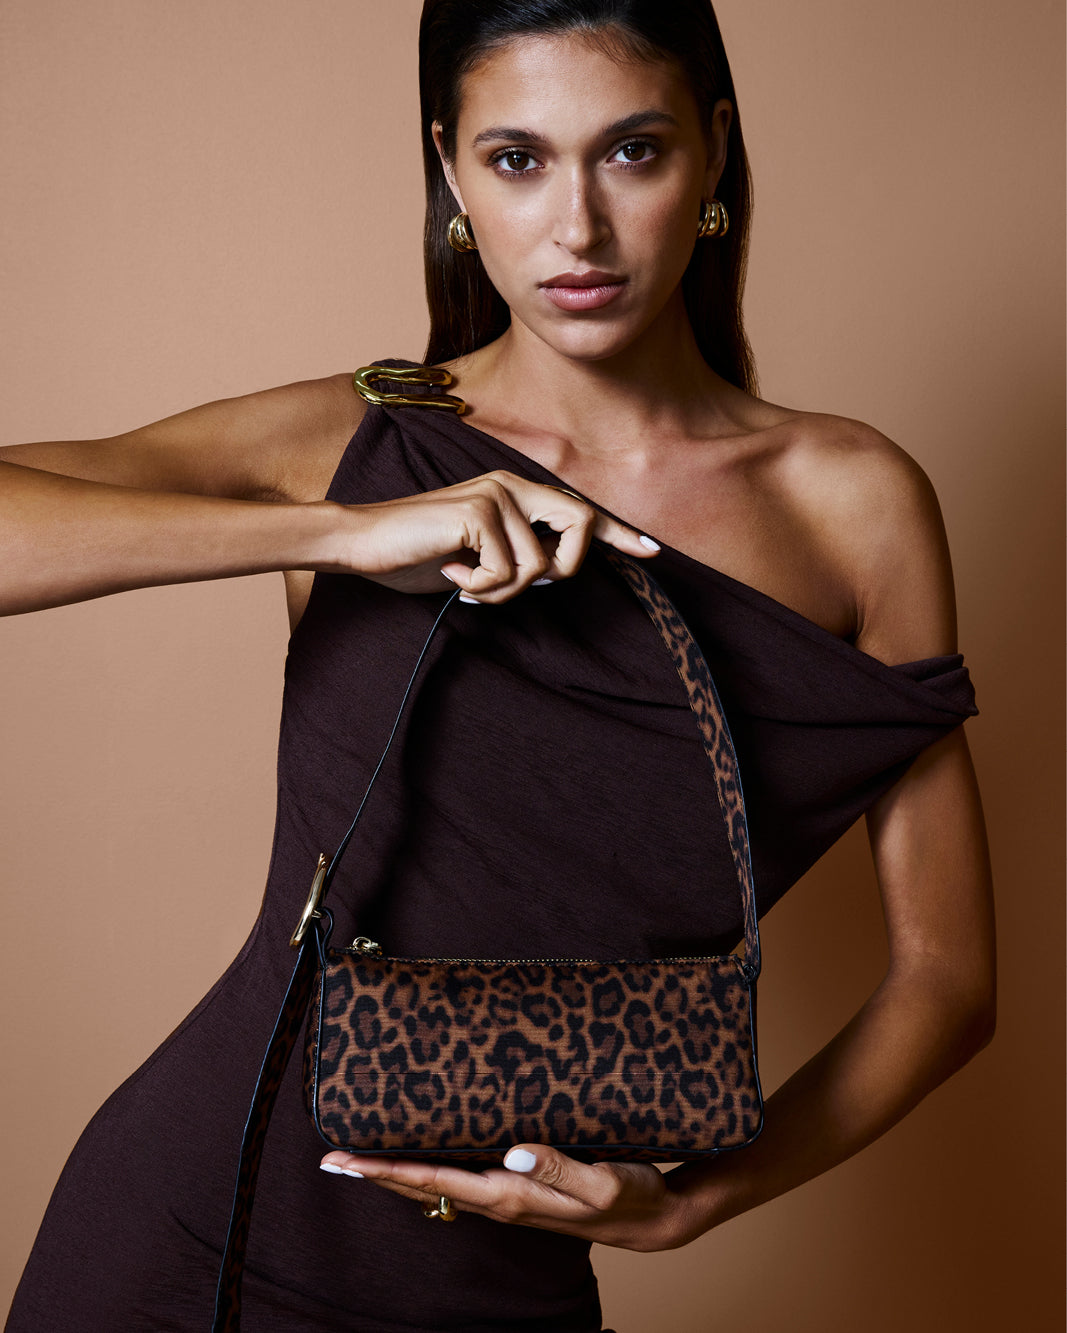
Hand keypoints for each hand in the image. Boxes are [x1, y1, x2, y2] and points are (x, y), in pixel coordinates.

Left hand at [318, 1143, 705, 1251]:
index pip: (435, 1181)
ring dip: (400, 1172)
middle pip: (425, 1187)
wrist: (657, 1215)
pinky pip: (462, 1179)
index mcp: (511, 1198)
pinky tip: (425, 1154)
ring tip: (366, 1155)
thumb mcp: (603, 1182)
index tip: (346, 1162)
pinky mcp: (520, 1189)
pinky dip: (433, 1168)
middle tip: (333, 1159)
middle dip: (378, 1175)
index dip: (387, 1172)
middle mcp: (501, 1201)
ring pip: (439, 1184)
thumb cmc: (631, 1195)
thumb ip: (558, 1166)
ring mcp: (508, 1198)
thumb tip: (511, 1151)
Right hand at [330, 470, 658, 599]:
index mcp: (515, 493)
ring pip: (539, 564)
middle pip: (580, 525)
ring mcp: (496, 493)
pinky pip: (508, 570)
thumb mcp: (479, 559)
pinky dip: (481, 587)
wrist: (363, 543)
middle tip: (511, 586)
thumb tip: (553, 573)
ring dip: (503, 591)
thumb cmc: (419, 554)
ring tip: (467, 583)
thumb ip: (519, 558)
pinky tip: (451, 573)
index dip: (617, 533)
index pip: (578, 512)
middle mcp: (512, 485)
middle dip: (561, 570)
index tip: (652, 552)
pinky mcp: (479, 510)